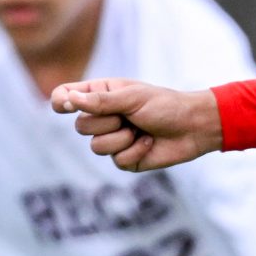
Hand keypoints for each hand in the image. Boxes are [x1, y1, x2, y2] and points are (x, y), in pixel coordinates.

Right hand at [49, 80, 222, 171]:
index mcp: (101, 95)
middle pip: (80, 126)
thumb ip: (100, 101)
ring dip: (122, 139)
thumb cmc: (165, 106)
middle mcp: (103, 117)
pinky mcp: (125, 159)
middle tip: (129, 117)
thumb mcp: (132, 98)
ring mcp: (113, 139)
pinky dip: (135, 151)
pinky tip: (149, 143)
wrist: (193, 128)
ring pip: (96, 146)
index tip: (66, 104)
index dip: (62, 101)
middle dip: (106, 123)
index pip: (67, 97)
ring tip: (141, 130)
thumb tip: (69, 98)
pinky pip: (117, 160)